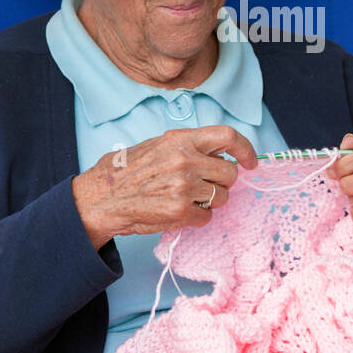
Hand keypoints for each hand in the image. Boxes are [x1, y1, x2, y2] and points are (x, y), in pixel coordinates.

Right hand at [71, 126, 257, 248]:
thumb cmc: (126, 171)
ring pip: (221, 197)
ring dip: (210, 201)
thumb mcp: (158, 146)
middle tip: (206, 185)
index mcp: (180, 139)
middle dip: (223, 182)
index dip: (246, 149)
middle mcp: (185, 160)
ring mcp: (183, 186)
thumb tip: (219, 154)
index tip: (251, 162)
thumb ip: (189, 147)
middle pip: (230, 172)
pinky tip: (179, 211)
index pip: (228, 136)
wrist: (102, 197)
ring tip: (186, 198)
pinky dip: (197, 217)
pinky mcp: (180, 211)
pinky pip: (207, 217)